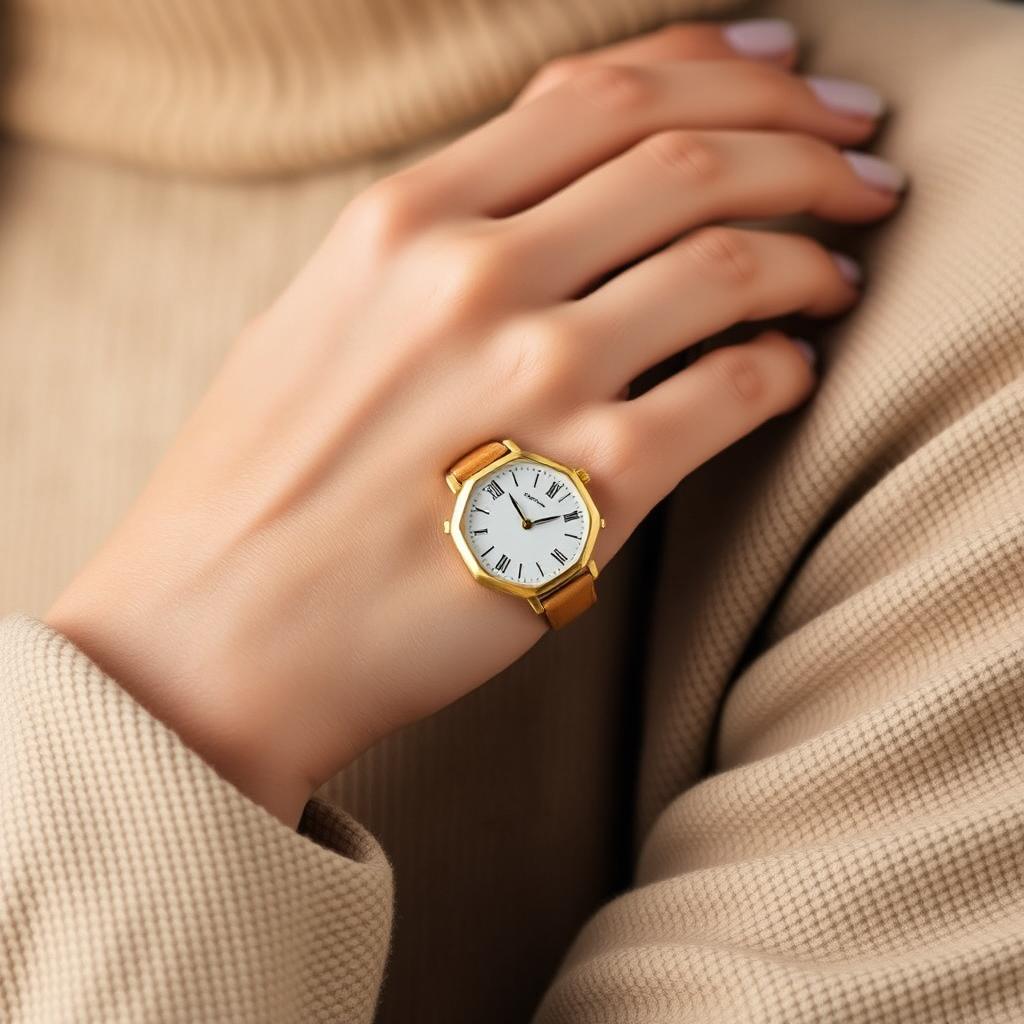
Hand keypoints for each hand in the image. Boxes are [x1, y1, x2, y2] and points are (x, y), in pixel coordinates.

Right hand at [43, 20, 902, 824]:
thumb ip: (437, 247)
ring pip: (729, 266)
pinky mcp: (583, 497)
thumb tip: (559, 205)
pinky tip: (791, 372)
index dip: (720, 67)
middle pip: (687, 157)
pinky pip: (731, 396)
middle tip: (860, 166)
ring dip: (814, 257)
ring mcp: (532, 384)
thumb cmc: (259, 483)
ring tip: (841, 272)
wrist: (219, 635)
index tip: (787, 74)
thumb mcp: (323, 317)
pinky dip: (784, 370)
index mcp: (402, 219)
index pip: (600, 92)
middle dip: (803, 145)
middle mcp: (472, 278)